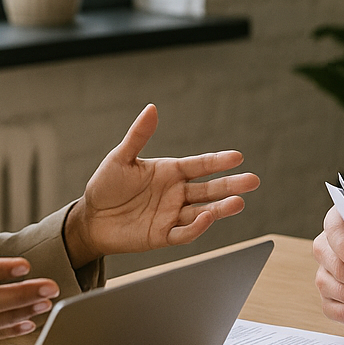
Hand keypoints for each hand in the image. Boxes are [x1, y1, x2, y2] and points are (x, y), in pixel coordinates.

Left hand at [63, 104, 259, 266]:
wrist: (90, 219)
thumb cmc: (105, 186)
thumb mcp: (120, 158)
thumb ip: (138, 136)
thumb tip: (151, 109)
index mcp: (171, 172)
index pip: (200, 165)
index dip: (218, 161)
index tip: (237, 157)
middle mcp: (176, 193)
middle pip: (209, 189)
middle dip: (231, 185)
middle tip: (252, 181)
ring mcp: (172, 215)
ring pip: (203, 211)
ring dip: (221, 208)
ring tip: (238, 202)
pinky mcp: (163, 235)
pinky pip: (184, 233)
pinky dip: (196, 227)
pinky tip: (206, 218)